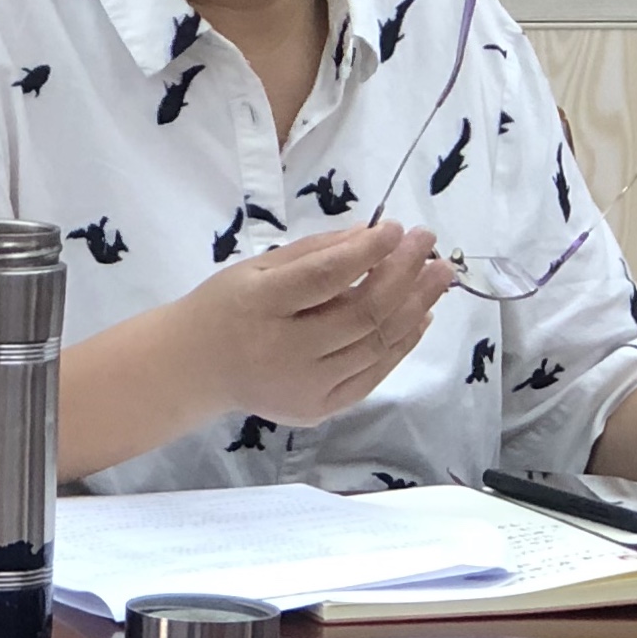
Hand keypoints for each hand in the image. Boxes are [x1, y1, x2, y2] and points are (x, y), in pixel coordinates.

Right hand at [164, 222, 455, 431]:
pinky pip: (372, 375)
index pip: (324, 277)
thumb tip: (373, 234)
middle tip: (429, 243)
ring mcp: (304, 387)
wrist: (197, 368)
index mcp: (259, 305)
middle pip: (361, 314)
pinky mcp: (319, 409)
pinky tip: (420, 315)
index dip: (367, 252)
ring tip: (439, 275)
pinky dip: (401, 344)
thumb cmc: (229, 306)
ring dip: (414, 306)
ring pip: (375, 346)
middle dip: (404, 274)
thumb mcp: (258, 267)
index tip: (397, 227)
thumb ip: (315, 251)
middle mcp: (283, 352)